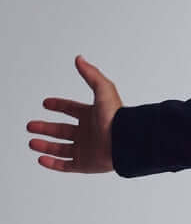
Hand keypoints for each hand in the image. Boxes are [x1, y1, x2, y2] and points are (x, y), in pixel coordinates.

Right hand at [27, 55, 121, 172]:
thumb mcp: (103, 90)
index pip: (71, 109)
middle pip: (62, 131)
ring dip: (45, 146)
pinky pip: (66, 165)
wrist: (126, 141)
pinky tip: (41, 159)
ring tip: (32, 142)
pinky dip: (53, 163)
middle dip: (45, 128)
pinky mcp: (87, 164)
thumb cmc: (117, 117)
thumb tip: (80, 59)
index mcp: (92, 116)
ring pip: (61, 148)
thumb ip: (91, 74)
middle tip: (31, 126)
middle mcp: (89, 133)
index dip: (58, 105)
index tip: (46, 103)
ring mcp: (87, 149)